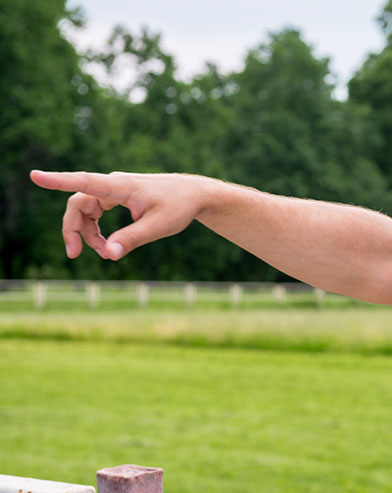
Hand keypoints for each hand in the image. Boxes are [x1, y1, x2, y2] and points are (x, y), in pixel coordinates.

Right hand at [30, 170, 213, 259]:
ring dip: (88, 232)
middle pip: (79, 204)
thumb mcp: (158, 227)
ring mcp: (115, 189)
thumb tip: (108, 255)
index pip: (84, 181)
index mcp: (120, 186)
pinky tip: (106, 245)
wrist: (195, 195)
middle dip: (74, 229)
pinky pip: (96, 211)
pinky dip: (97, 228)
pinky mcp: (119, 196)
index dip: (58, 180)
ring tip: (103, 253)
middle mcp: (114, 184)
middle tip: (75, 254)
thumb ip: (132, 240)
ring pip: (87, 209)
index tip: (35, 176)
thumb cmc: (179, 207)